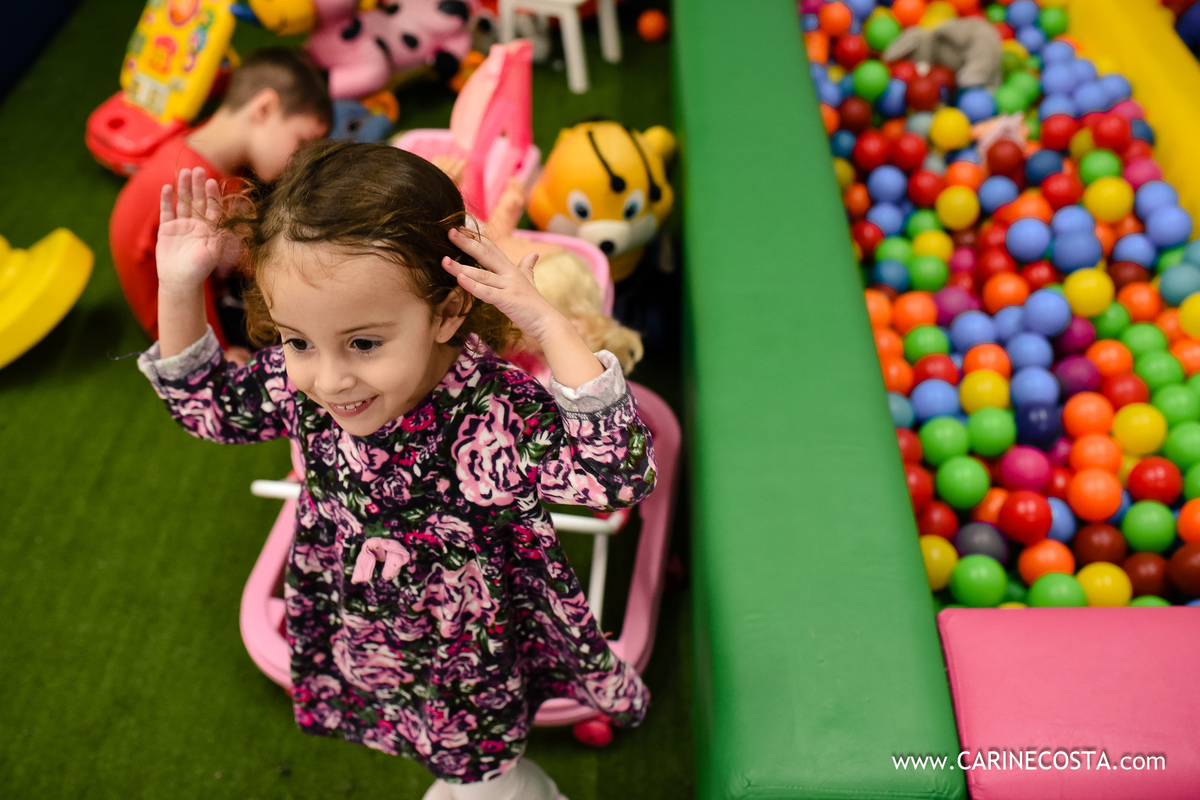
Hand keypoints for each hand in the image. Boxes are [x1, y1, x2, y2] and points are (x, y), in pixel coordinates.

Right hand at [156, 167, 238, 291]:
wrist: (179, 281)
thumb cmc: (200, 268)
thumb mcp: (214, 251)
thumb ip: (222, 236)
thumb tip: (235, 223)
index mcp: (211, 228)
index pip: (212, 207)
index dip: (212, 195)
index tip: (212, 182)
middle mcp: (198, 224)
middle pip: (197, 200)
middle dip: (198, 186)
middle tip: (197, 169)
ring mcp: (182, 225)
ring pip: (183, 202)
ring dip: (183, 188)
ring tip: (183, 173)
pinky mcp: (167, 229)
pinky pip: (167, 212)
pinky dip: (166, 200)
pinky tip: (166, 188)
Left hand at [441, 227, 561, 342]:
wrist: (547, 322)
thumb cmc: (535, 304)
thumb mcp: (530, 281)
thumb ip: (528, 266)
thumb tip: (534, 254)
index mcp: (511, 269)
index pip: (492, 248)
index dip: (477, 237)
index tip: (461, 228)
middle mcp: (509, 274)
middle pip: (485, 255)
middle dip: (467, 243)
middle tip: (450, 232)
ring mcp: (508, 287)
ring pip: (482, 274)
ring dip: (462, 267)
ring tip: (445, 261)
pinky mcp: (507, 301)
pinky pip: (486, 292)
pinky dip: (472, 286)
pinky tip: (460, 280)